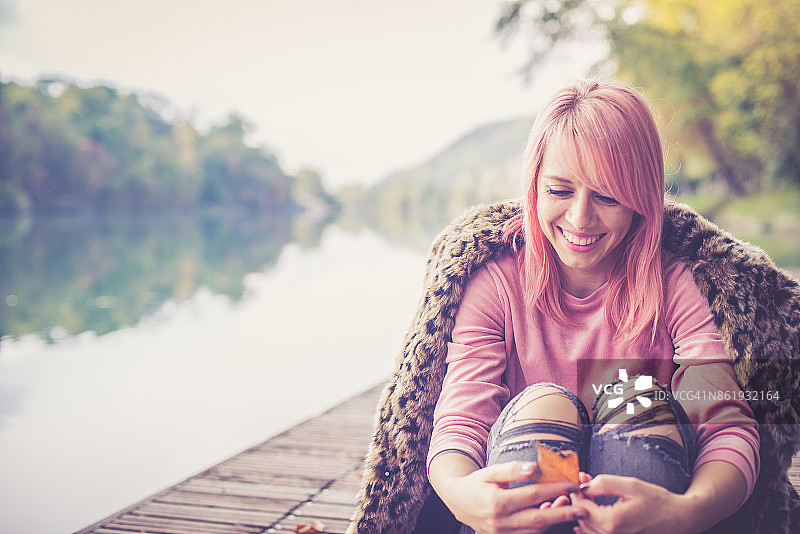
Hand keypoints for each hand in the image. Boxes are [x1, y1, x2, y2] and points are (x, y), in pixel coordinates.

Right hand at [444, 461, 582, 533]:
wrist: (457, 500)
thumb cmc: (476, 483)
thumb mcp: (491, 471)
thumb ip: (513, 469)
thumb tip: (535, 468)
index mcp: (498, 502)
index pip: (534, 495)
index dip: (555, 489)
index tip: (572, 484)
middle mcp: (501, 521)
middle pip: (539, 519)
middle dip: (564, 514)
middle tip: (583, 508)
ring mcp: (502, 533)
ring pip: (535, 531)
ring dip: (555, 522)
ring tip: (572, 512)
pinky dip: (542, 528)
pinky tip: (553, 518)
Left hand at [569, 474, 694, 533]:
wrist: (679, 520)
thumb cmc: (658, 501)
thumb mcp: (631, 485)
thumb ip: (604, 484)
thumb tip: (584, 485)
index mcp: (613, 521)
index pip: (582, 507)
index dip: (578, 492)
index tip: (580, 479)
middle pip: (582, 518)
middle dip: (581, 500)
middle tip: (585, 483)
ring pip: (588, 529)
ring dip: (585, 511)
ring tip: (591, 494)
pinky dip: (591, 524)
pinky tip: (593, 512)